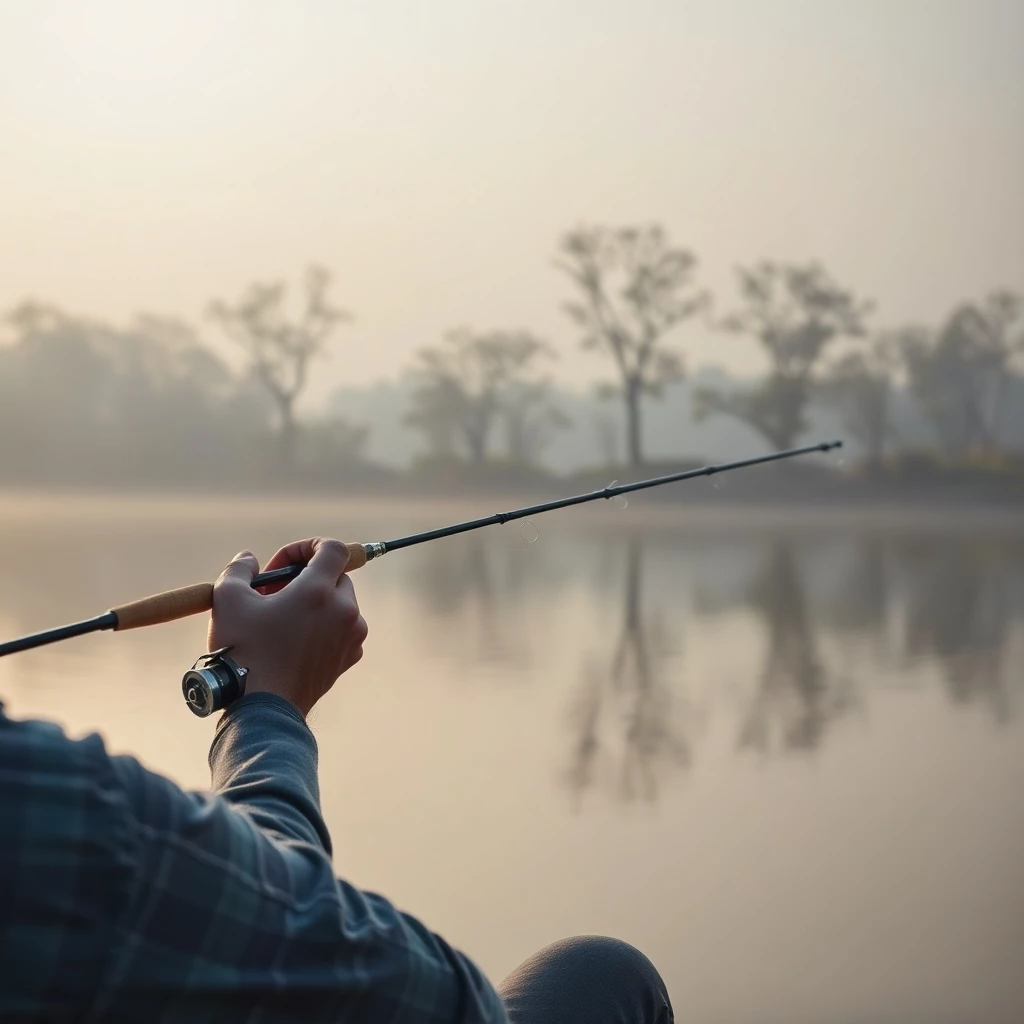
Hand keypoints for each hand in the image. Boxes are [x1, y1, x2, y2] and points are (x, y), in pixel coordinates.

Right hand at [207, 537, 367, 716]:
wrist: (262, 709)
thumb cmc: (243, 652)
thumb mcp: (228, 600)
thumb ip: (239, 570)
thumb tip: (249, 559)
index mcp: (320, 591)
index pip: (333, 548)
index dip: (307, 546)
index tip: (283, 564)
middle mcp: (344, 611)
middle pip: (335, 576)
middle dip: (304, 578)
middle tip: (272, 595)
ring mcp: (351, 636)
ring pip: (338, 604)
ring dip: (314, 603)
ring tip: (279, 619)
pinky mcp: (348, 658)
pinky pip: (340, 629)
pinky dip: (322, 626)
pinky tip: (291, 641)